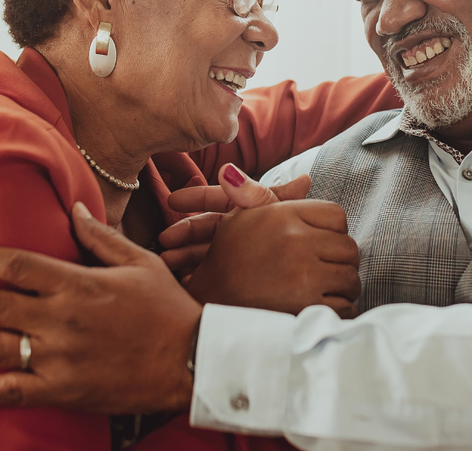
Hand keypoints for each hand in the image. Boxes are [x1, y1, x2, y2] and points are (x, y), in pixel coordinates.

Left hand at [0, 203, 200, 411]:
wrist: (192, 361)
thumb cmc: (169, 307)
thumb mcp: (141, 263)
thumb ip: (101, 238)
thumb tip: (73, 209)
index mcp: (79, 285)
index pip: (15, 266)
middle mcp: (62, 321)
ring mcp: (60, 359)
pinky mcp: (64, 391)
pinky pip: (12, 393)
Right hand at [159, 163, 310, 273]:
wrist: (305, 293)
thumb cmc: (294, 249)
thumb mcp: (281, 223)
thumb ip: (286, 203)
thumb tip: (304, 178)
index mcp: (252, 212)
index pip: (221, 197)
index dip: (198, 197)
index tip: (173, 199)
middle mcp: (243, 232)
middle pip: (209, 226)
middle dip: (187, 230)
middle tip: (166, 238)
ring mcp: (237, 256)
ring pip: (207, 250)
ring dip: (186, 253)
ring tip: (170, 261)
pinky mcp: (234, 280)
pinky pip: (211, 274)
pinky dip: (197, 275)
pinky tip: (185, 282)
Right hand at [185, 198, 360, 317]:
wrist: (207, 305)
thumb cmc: (226, 259)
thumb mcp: (242, 219)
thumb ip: (274, 196)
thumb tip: (305, 179)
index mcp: (283, 216)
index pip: (336, 215)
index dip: (334, 230)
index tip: (325, 243)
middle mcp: (296, 241)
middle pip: (348, 247)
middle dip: (342, 260)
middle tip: (333, 269)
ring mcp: (303, 275)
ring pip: (350, 278)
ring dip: (344, 287)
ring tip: (331, 289)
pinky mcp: (306, 306)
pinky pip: (343, 307)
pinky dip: (340, 310)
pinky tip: (326, 308)